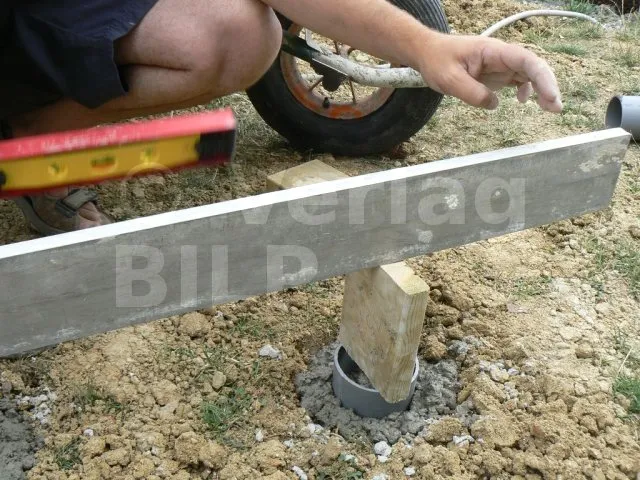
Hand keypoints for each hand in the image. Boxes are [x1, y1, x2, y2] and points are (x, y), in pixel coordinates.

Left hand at [416, 33, 562, 112]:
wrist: (427, 54)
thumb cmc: (437, 61)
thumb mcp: (449, 79)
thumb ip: (472, 93)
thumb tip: (495, 104)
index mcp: (493, 51)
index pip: (525, 60)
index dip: (541, 77)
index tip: (550, 96)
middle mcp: (501, 56)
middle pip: (533, 67)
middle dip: (548, 85)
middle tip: (556, 108)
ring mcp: (500, 64)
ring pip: (528, 74)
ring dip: (541, 90)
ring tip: (549, 109)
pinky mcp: (496, 74)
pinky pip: (518, 80)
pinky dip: (527, 90)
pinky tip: (523, 102)